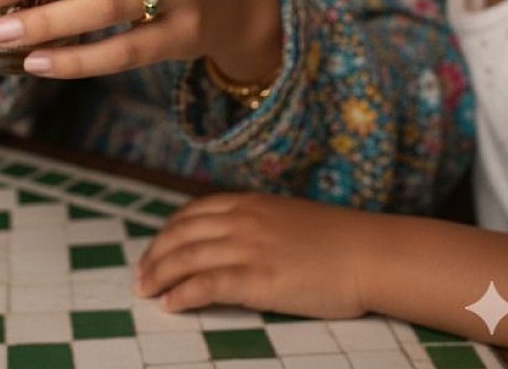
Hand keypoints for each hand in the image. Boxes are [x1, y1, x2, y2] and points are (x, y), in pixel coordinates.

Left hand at [134, 193, 369, 316]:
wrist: (367, 253)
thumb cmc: (335, 242)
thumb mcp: (285, 219)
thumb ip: (255, 224)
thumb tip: (231, 241)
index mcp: (248, 203)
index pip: (192, 213)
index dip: (167, 233)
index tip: (153, 251)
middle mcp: (241, 220)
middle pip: (181, 234)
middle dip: (154, 255)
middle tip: (139, 277)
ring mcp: (248, 248)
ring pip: (187, 258)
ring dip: (159, 275)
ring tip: (145, 291)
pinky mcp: (258, 279)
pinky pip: (207, 285)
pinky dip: (182, 294)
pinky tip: (170, 304)